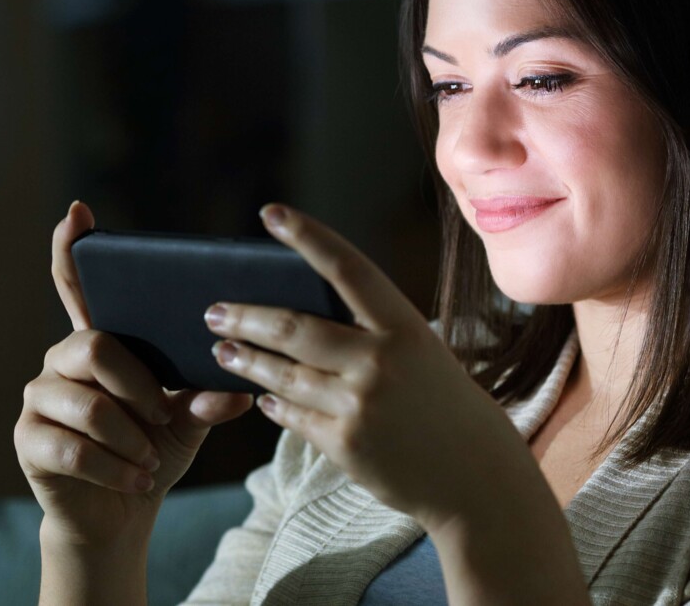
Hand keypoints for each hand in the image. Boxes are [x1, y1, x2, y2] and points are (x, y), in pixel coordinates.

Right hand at [14, 200, 254, 547]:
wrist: (119, 512)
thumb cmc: (152, 452)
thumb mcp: (187, 422)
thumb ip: (206, 398)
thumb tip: (238, 390)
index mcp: (98, 342)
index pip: (77, 286)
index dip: (72, 249)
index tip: (78, 212)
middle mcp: (60, 360)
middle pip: (96, 347)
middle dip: (139, 387)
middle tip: (163, 417)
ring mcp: (39, 398)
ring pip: (90, 405)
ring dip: (131, 440)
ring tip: (149, 459)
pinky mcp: (27, 439)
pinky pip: (74, 449)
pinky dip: (116, 469)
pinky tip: (136, 480)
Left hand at [205, 203, 526, 532]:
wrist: (476, 477)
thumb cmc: (445, 405)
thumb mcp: (421, 353)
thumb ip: (370, 332)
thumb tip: (299, 312)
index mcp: (405, 327)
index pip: (347, 268)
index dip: (307, 237)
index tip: (271, 213)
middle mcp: (380, 362)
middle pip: (293, 328)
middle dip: (245, 317)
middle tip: (213, 311)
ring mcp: (360, 405)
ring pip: (282, 375)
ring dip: (245, 361)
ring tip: (223, 350)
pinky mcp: (346, 445)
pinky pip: (293, 417)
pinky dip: (273, 405)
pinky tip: (262, 398)